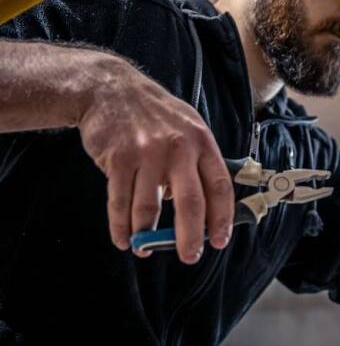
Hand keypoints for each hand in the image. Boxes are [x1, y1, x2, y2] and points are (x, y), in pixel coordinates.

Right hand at [77, 57, 234, 263]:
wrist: (111, 89)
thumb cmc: (156, 114)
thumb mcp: (189, 127)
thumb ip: (198, 163)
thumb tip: (204, 206)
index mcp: (202, 142)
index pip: (220, 186)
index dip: (222, 218)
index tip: (220, 240)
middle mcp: (179, 149)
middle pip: (191, 203)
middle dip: (190, 236)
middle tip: (190, 256)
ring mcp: (148, 154)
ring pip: (150, 208)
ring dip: (147, 236)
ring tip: (146, 249)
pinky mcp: (119, 159)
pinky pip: (120, 202)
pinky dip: (121, 226)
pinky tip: (124, 239)